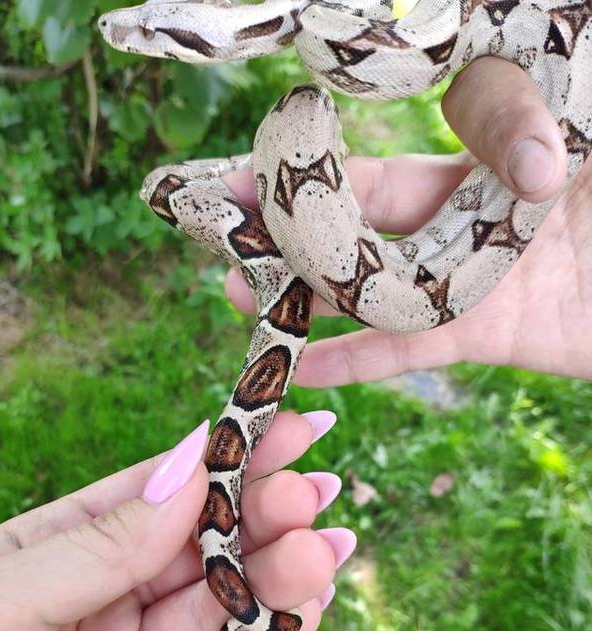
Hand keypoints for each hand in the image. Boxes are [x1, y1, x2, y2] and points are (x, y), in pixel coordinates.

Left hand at [0, 413, 346, 630]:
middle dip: (258, 515)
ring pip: (216, 608)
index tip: (285, 427)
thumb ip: (99, 544)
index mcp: (52, 550)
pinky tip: (313, 607)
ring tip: (328, 547)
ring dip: (276, 575)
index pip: (153, 492)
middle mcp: (96, 599)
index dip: (220, 458)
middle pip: (196, 547)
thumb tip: (187, 472)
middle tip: (315, 490)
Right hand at [225, 58, 591, 382]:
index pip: (430, 120)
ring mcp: (476, 271)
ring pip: (376, 275)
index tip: (290, 134)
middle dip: (293, 205)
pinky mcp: (485, 333)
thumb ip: (557, 127)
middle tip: (218, 208)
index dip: (366, 122)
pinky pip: (408, 347)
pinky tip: (300, 365)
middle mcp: (479, 202)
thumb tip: (530, 167)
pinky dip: (355, 359)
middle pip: (371, 201)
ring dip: (304, 283)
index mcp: (512, 142)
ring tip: (232, 285)